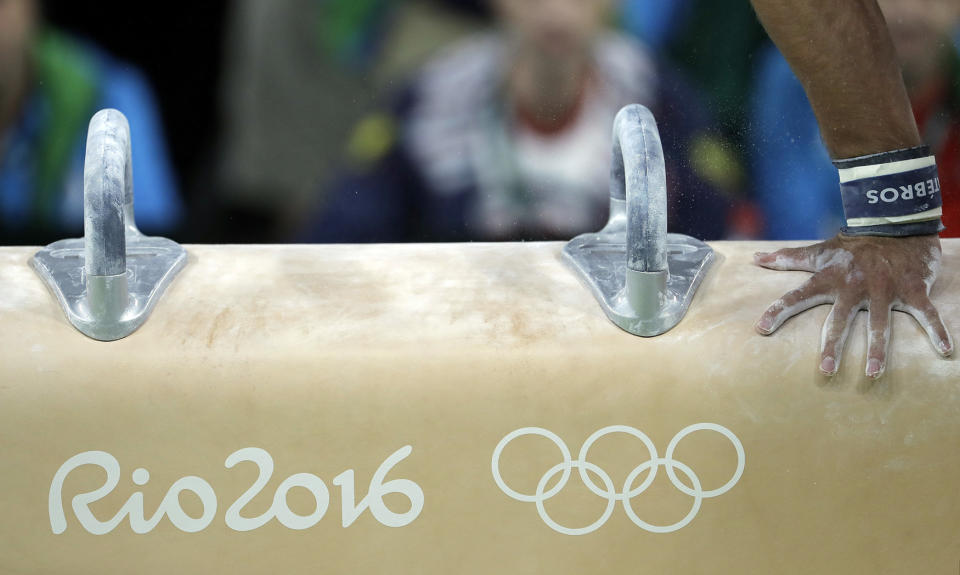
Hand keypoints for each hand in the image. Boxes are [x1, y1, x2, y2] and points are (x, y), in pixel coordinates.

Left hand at [753, 234, 952, 377]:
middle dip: (833, 344)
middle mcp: (855, 286)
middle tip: (826, 369)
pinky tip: (945, 351)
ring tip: (873, 373)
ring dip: (878, 349)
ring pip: (881, 324)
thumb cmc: (854, 245)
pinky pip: (926, 313)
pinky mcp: (912, 289)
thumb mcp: (820, 251)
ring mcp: (885, 289)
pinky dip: (937, 331)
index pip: (798, 296)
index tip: (761, 328)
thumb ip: (788, 259)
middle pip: (840, 320)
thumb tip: (755, 259)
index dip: (779, 311)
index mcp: (830, 279)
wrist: (896, 223)